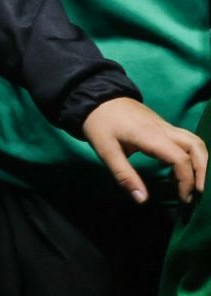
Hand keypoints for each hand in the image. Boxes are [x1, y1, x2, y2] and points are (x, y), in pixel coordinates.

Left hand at [81, 97, 207, 203]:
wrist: (96, 96)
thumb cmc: (99, 123)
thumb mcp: (106, 151)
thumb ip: (125, 175)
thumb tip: (142, 200)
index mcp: (152, 137)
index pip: (181, 159)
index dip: (186, 180)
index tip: (184, 198)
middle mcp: (164, 129)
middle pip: (197, 147)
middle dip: (203, 170)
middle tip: (197, 191)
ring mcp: (165, 126)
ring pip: (194, 141)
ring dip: (200, 161)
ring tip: (192, 182)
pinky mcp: (162, 126)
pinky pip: (185, 140)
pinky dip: (190, 155)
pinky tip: (177, 169)